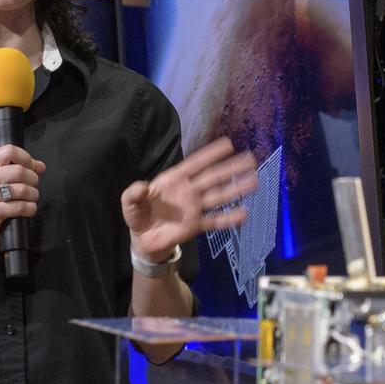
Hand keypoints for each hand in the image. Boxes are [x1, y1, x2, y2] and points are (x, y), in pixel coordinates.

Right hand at [0, 144, 45, 245]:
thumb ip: (17, 166)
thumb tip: (40, 166)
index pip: (10, 151)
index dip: (26, 158)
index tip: (30, 167)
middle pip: (19, 171)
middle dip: (33, 178)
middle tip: (32, 184)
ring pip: (22, 189)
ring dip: (33, 194)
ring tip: (30, 197)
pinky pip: (20, 206)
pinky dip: (30, 208)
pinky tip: (28, 208)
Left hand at [122, 137, 257, 263]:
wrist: (143, 240)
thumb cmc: (139, 214)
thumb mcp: (130, 203)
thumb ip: (134, 194)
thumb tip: (142, 187)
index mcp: (174, 179)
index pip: (195, 164)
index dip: (210, 154)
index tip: (228, 144)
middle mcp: (189, 191)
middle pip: (213, 177)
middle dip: (231, 168)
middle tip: (250, 159)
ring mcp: (194, 207)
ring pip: (218, 196)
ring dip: (236, 189)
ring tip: (254, 182)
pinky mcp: (195, 225)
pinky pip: (214, 220)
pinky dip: (228, 218)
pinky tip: (243, 214)